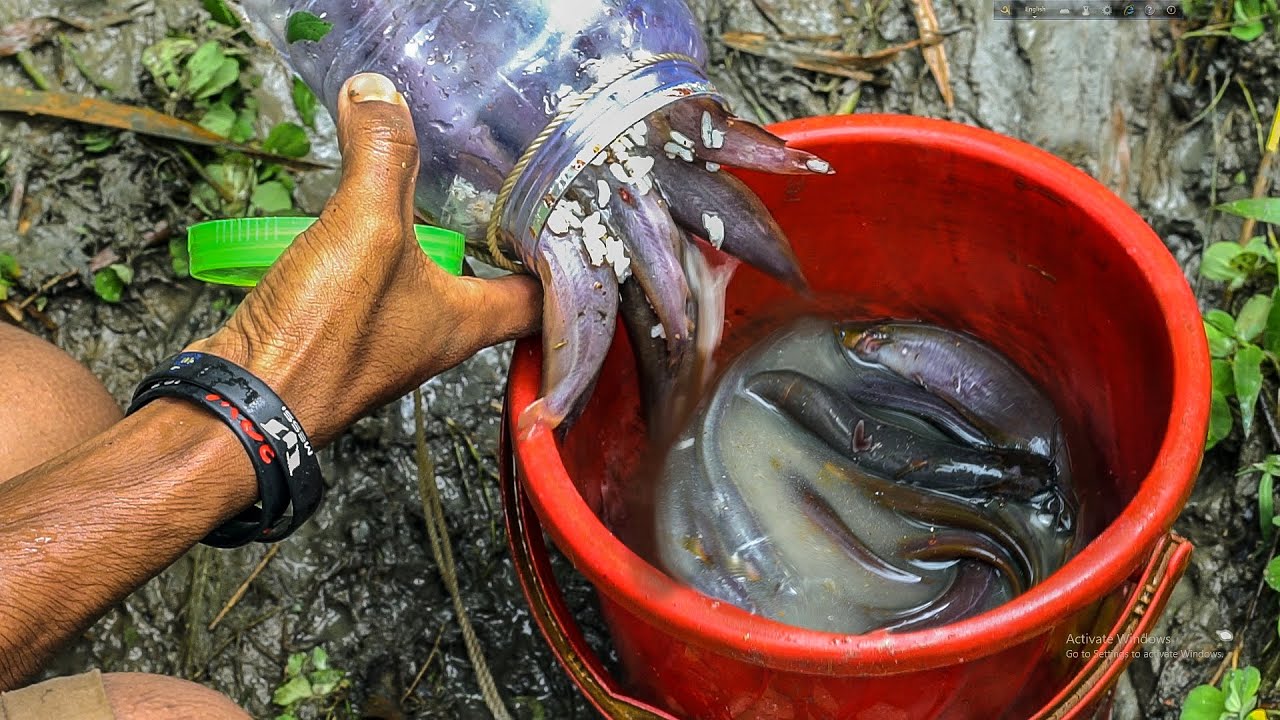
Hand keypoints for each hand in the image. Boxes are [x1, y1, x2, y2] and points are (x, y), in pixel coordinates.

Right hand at [190, 73, 540, 444]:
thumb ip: (383, 157)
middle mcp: (435, 333)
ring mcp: (388, 336)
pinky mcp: (342, 332)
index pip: (541, 298)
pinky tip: (363, 220)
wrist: (244, 398)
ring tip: (440, 190)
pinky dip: (379, 249)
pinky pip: (375, 282)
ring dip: (436, 241)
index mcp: (466, 320)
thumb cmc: (321, 339)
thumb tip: (381, 94)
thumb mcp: (366, 228)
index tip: (570, 225)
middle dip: (496, 241)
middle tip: (504, 191)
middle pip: (488, 285)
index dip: (565, 265)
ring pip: (429, 282)